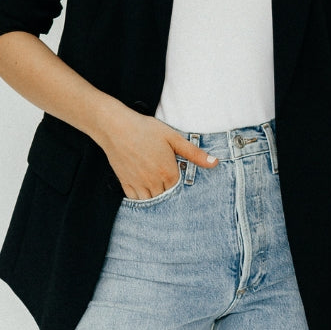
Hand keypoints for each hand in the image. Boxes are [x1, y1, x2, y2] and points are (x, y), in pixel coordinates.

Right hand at [99, 107, 216, 199]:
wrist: (116, 127)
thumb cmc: (145, 129)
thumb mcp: (173, 138)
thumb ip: (194, 153)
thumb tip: (215, 163)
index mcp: (168, 173)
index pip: (179, 190)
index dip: (180, 187)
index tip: (179, 181)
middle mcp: (154, 182)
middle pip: (166, 198)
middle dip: (168, 194)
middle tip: (168, 186)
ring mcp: (138, 184)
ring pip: (151, 202)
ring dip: (155, 198)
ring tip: (158, 191)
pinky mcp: (125, 183)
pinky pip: (135, 200)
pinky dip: (141, 199)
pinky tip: (144, 193)